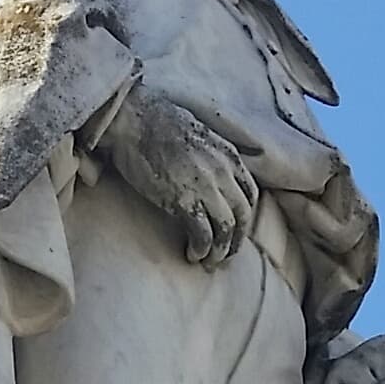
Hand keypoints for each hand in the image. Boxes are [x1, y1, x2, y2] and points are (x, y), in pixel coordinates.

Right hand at [103, 86, 258, 267]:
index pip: (250, 193)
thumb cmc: (155, 123)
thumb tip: (205, 170)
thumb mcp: (197, 134)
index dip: (244, 216)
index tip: (234, 230)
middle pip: (242, 216)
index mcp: (228, 155)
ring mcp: (205, 187)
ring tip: (208, 262)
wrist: (134, 120)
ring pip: (226, 230)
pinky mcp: (185, 201)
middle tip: (225, 255)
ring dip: (220, 252)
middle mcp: (223, 172)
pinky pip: (203, 235)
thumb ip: (210, 154)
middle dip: (236, 241)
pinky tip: (192, 254)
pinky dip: (201, 249)